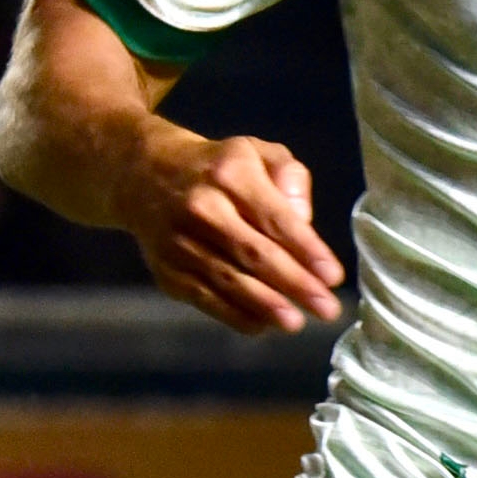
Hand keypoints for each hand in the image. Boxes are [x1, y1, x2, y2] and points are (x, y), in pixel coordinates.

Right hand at [116, 128, 345, 334]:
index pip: (276, 219)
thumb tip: (304, 219)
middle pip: (255, 254)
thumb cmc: (218, 168)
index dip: (307, 251)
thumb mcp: (257, 152)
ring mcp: (180, 242)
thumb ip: (290, 176)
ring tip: (296, 323)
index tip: (333, 277)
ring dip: (266, 306)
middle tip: (327, 308)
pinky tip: (262, 325)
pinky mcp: (166, 271)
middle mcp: (203, 208)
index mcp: (232, 174)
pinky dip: (235, 315)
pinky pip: (205, 298)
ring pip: (229, 281)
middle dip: (296, 285)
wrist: (143, 175)